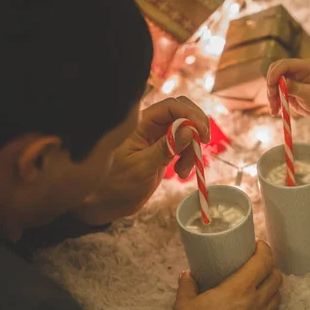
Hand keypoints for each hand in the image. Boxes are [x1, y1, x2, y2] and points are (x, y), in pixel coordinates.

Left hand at [73, 97, 209, 225]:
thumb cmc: (116, 185)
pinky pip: (183, 146)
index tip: (202, 133)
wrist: (106, 203)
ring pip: (186, 132)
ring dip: (192, 149)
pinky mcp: (163, 150)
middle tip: (203, 143)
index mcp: (140, 124)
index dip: (190, 115)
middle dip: (196, 127)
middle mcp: (150, 126)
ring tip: (184, 172)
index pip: (171, 106)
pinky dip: (188, 157)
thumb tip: (189, 131)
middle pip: (182, 113)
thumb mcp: (142, 168)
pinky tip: (182, 173)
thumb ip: (166, 148)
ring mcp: (158, 138)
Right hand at [170, 241, 282, 309]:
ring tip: (259, 285)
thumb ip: (187, 286)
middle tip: (257, 264)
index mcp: (240, 289)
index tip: (257, 245)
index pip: (263, 261)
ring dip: (271, 287)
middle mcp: (256, 302)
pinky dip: (271, 308)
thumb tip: (186, 275)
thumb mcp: (184, 305)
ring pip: (278, 296)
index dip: (264, 249)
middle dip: (269, 267)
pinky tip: (260, 308)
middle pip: (276, 276)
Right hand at [266, 59, 309, 116]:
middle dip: (271, 84)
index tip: (270, 84)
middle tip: (272, 98)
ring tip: (275, 110)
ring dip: (271, 96)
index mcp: (303, 67)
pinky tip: (275, 111)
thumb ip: (296, 88)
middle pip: (275, 70)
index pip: (285, 64)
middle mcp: (294, 70)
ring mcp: (288, 78)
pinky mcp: (284, 88)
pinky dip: (272, 101)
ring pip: (272, 82)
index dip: (276, 72)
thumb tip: (282, 83)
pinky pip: (274, 92)